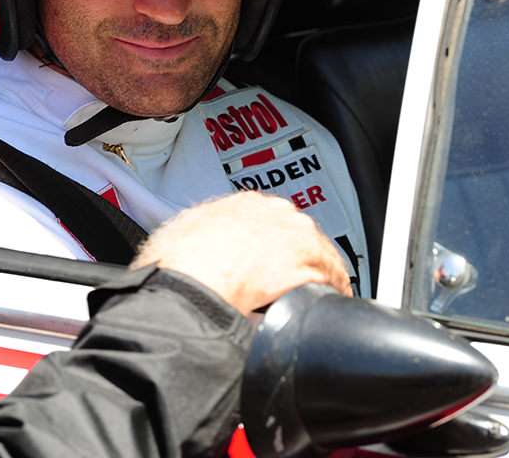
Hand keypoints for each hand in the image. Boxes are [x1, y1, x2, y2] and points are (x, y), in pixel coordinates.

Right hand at [131, 191, 351, 314]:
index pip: (270, 219)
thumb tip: (178, 251)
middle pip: (300, 235)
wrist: (195, 283)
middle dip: (297, 258)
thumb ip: (190, 238)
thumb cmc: (179, 264)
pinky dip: (330, 293)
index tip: (270, 259)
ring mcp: (297, 238)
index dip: (272, 244)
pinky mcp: (312, 266)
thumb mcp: (176, 238)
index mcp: (242, 204)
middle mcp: (274, 213)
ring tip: (313, 297)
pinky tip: (324, 305)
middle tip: (289, 283)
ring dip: (320, 276)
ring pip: (321, 255)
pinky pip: (332, 279)